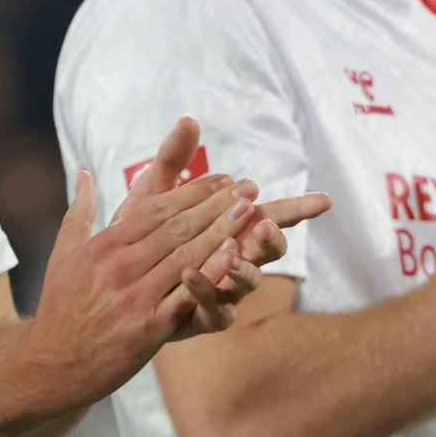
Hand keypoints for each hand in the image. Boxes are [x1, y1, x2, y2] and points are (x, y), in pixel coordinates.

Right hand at [19, 120, 327, 403]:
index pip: (155, 209)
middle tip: (247, 188)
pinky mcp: (148, 329)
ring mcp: (134, 298)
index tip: (220, 178)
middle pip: (177, 228)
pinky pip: (187, 297)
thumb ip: (79, 211)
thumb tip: (84, 173)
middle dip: (216, 205)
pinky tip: (235, 257)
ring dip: (222, 232)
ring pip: (186, 256)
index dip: (192, 191)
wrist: (51, 365)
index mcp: (102, 246)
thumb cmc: (61, 308)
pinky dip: (211, 275)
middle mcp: (118, 267)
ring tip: (249, 213)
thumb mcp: (62, 254)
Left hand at [110, 119, 331, 340]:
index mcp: (232, 231)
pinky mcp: (200, 317)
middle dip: (273, 238)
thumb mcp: (152, 196)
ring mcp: (221, 291)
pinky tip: (189, 272)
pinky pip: (214, 311)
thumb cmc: (139, 239)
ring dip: (245, 266)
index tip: (325, 200)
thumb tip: (188, 119)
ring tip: (232, 249)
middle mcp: (233, 261)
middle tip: (267, 224)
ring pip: (248, 282)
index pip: (272, 216)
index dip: (299, 209)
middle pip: (269, 251)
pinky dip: (206, 291)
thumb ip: (172, 162)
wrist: (110, 287)